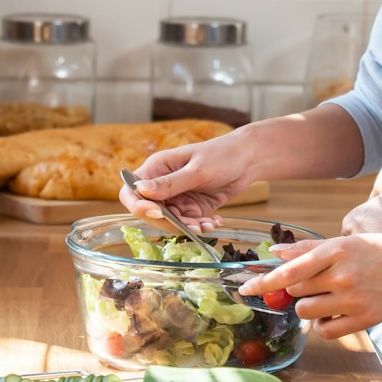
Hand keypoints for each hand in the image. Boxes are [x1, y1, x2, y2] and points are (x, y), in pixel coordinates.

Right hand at [117, 132, 259, 229]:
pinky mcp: (191, 207)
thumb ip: (170, 183)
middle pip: (150, 212)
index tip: (157, 213)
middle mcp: (162, 184)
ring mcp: (176, 197)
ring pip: (170, 222)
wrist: (248, 159)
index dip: (138, 206)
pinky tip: (215, 221)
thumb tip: (140, 190)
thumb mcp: (197, 170)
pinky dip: (199, 226)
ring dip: (188, 226)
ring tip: (208, 223)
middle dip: (169, 222)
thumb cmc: (221, 155)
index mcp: (156, 168)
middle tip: (192, 225)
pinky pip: (187, 223)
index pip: (132, 191)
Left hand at [242, 234, 381, 340]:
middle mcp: (342, 275)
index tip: (245, 289)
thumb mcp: (349, 242)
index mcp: (337, 250)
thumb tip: (276, 254)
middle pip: (295, 290)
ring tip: (327, 296)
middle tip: (313, 283)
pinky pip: (326, 330)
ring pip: (306, 311)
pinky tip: (335, 312)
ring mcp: (353, 299)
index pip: (290, 269)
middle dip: (295, 288)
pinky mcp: (364, 319)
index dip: (264, 281)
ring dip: (308, 306)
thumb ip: (311, 249)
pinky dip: (323, 324)